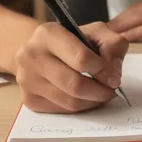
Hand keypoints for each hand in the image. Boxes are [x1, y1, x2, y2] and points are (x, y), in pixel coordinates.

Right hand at [13, 21, 128, 112]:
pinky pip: (62, 110)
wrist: (39, 51)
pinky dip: (80, 107)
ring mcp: (27, 79)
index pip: (81, 58)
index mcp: (48, 34)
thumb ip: (112, 44)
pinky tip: (86, 98)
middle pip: (74, 84)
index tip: (115, 77)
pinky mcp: (28, 98)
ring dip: (92, 101)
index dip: (104, 71)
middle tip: (112, 91)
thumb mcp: (94, 32)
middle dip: (100, 91)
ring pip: (69, 101)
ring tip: (102, 94)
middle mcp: (32, 55)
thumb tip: (114, 72)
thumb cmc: (71, 41)